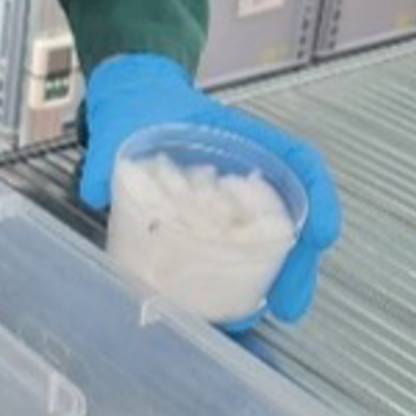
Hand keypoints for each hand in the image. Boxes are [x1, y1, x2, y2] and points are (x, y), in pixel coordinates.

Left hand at [79, 54, 340, 328]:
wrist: (129, 102)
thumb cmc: (139, 104)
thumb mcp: (124, 118)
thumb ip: (107, 152)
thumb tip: (93, 189)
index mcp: (241, 137)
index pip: (299, 161)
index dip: (320, 198)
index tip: (322, 234)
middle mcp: (247, 170)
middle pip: (292, 214)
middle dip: (299, 262)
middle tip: (289, 304)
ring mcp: (232, 196)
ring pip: (272, 238)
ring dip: (277, 276)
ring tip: (269, 313)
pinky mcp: (210, 217)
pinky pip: (239, 247)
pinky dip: (243, 275)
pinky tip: (234, 302)